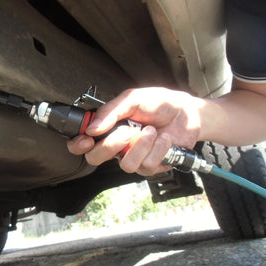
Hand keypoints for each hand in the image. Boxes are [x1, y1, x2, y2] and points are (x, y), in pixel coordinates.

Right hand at [67, 88, 203, 175]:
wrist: (187, 113)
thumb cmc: (159, 104)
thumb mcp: (133, 98)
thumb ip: (110, 111)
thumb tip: (92, 127)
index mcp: (107, 129)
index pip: (82, 143)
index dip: (78, 145)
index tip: (87, 139)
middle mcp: (116, 146)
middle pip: (95, 158)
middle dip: (110, 146)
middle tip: (126, 131)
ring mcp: (132, 157)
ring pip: (125, 164)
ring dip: (141, 145)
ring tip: (152, 131)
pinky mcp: (150, 166)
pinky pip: (147, 165)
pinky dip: (158, 149)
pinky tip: (164, 139)